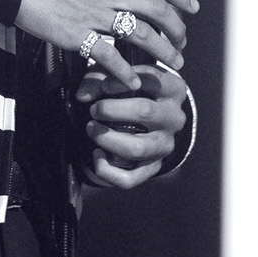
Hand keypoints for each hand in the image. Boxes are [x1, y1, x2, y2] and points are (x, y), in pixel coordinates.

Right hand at [16, 0, 196, 89]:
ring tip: (170, 66)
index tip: (192, 8)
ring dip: (161, 51)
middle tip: (181, 44)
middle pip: (158, 10)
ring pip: (142, 33)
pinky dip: (124, 71)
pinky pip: (109, 55)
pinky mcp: (76, 34)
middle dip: (176, 30)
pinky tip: (131, 81)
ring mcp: (94, 14)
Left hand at [75, 64, 190, 189]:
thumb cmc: (128, 93)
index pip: (152, 80)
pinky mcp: (153, 167)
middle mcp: (174, 118)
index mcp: (174, 90)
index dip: (123, 82)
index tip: (103, 86)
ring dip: (108, 140)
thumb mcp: (117, 78)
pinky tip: (97, 155)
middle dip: (112, 110)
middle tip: (94, 110)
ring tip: (91, 129)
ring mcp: (165, 145)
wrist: (146, 123)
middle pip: (145, 111)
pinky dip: (107, 170)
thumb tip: (82, 96)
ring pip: (138, 148)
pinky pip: (129, 178)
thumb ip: (98, 79)